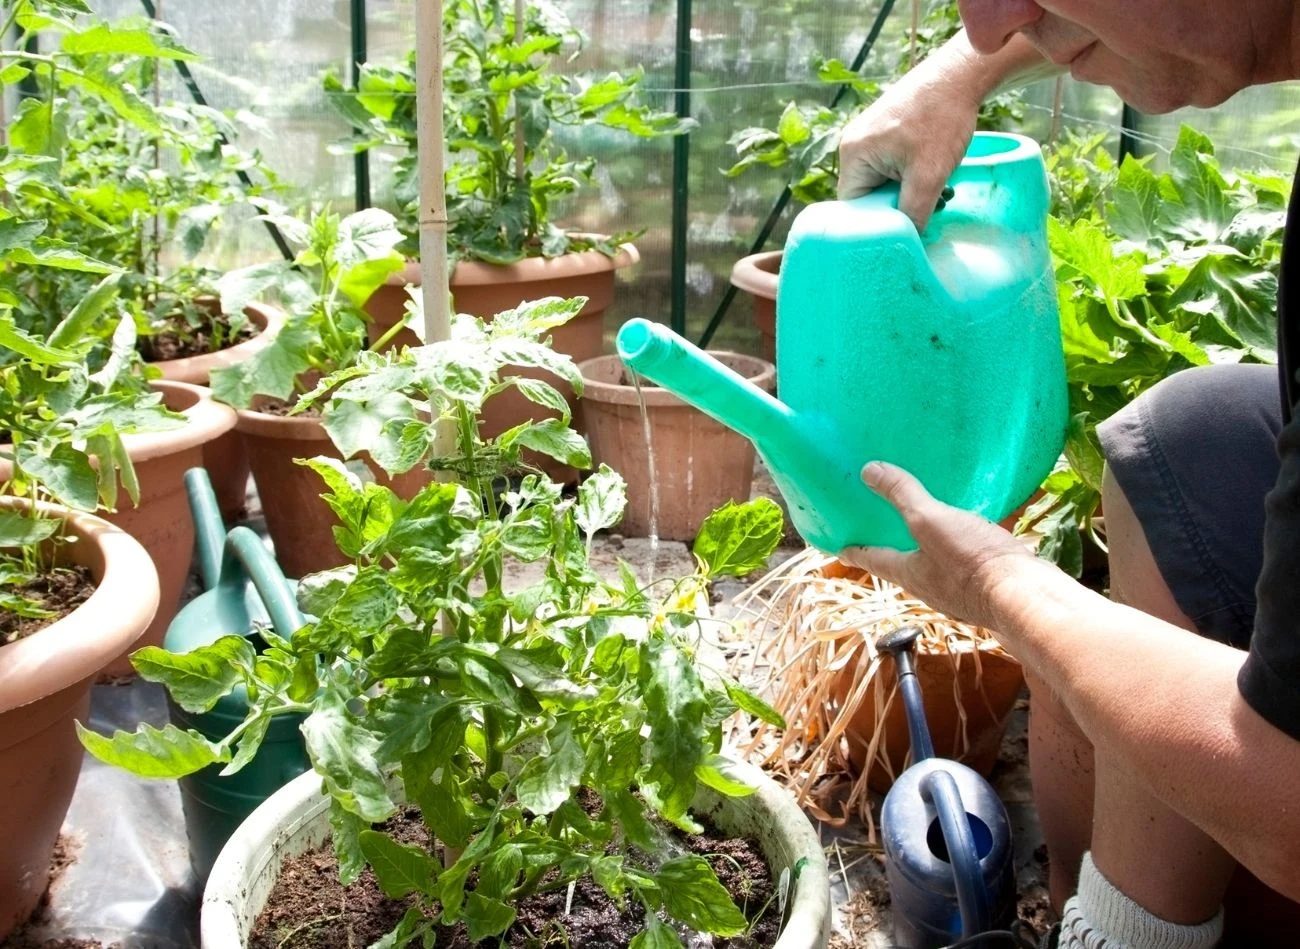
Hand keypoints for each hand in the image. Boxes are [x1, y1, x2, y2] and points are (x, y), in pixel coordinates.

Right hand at [836, 48, 980, 230]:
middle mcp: (852, 145)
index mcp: (852, 155)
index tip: (902, 228)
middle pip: (867, 195)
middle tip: (926, 206)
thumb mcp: (929, 176)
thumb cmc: (942, 120)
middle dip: (895, 204)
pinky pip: (889, 166)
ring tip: (932, 184)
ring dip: (906, 189)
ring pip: (881, 181)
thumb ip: (914, 214)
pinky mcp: (884, 131)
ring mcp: (867, 136)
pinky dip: (909, 174)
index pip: (852, 207)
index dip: (876, 222)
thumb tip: (908, 243)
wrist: (959, 76)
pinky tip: (930, 168)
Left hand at [839, 462, 1039, 630]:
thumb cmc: (972, 561)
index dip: (853, 550)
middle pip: (902, 563)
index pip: (872, 559)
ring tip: (927, 522)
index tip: (838, 546)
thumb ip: (902, 496)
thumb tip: (868, 471)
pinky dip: (962, 543)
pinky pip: (966, 559)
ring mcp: (959, 589)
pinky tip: (973, 527)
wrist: (1025, 596)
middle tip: (881, 528)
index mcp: (908, 573)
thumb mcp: (931, 521)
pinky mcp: (986, 584)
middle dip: (890, 546)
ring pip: (934, 562)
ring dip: (926, 545)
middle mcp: (929, 585)